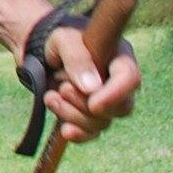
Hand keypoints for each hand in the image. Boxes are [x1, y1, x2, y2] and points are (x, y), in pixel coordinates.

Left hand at [38, 26, 141, 142]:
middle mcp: (118, 83)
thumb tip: (92, 88)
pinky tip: (64, 129)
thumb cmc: (59, 38)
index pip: (130, 79)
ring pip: (101, 123)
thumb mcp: (64, 39)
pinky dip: (78, 134)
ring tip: (50, 96)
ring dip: (72, 114)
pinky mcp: (90, 116)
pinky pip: (91, 134)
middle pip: (120, 108)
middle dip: (87, 105)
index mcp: (120, 58)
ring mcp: (106, 102)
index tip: (94, 103)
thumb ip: (77, 58)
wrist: (41, 50)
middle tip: (62, 89)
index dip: (115, 95)